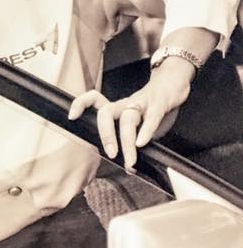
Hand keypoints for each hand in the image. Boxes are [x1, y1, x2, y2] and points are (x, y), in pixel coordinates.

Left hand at [68, 61, 192, 169]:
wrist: (174, 84)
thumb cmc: (153, 107)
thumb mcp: (137, 123)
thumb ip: (129, 140)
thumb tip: (124, 163)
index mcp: (118, 108)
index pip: (94, 99)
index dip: (81, 104)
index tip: (72, 117)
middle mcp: (126, 104)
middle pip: (106, 112)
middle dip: (105, 134)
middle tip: (110, 154)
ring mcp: (142, 103)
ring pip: (128, 118)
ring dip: (127, 141)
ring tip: (130, 161)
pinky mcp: (159, 104)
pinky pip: (151, 116)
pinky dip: (146, 131)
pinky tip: (142, 143)